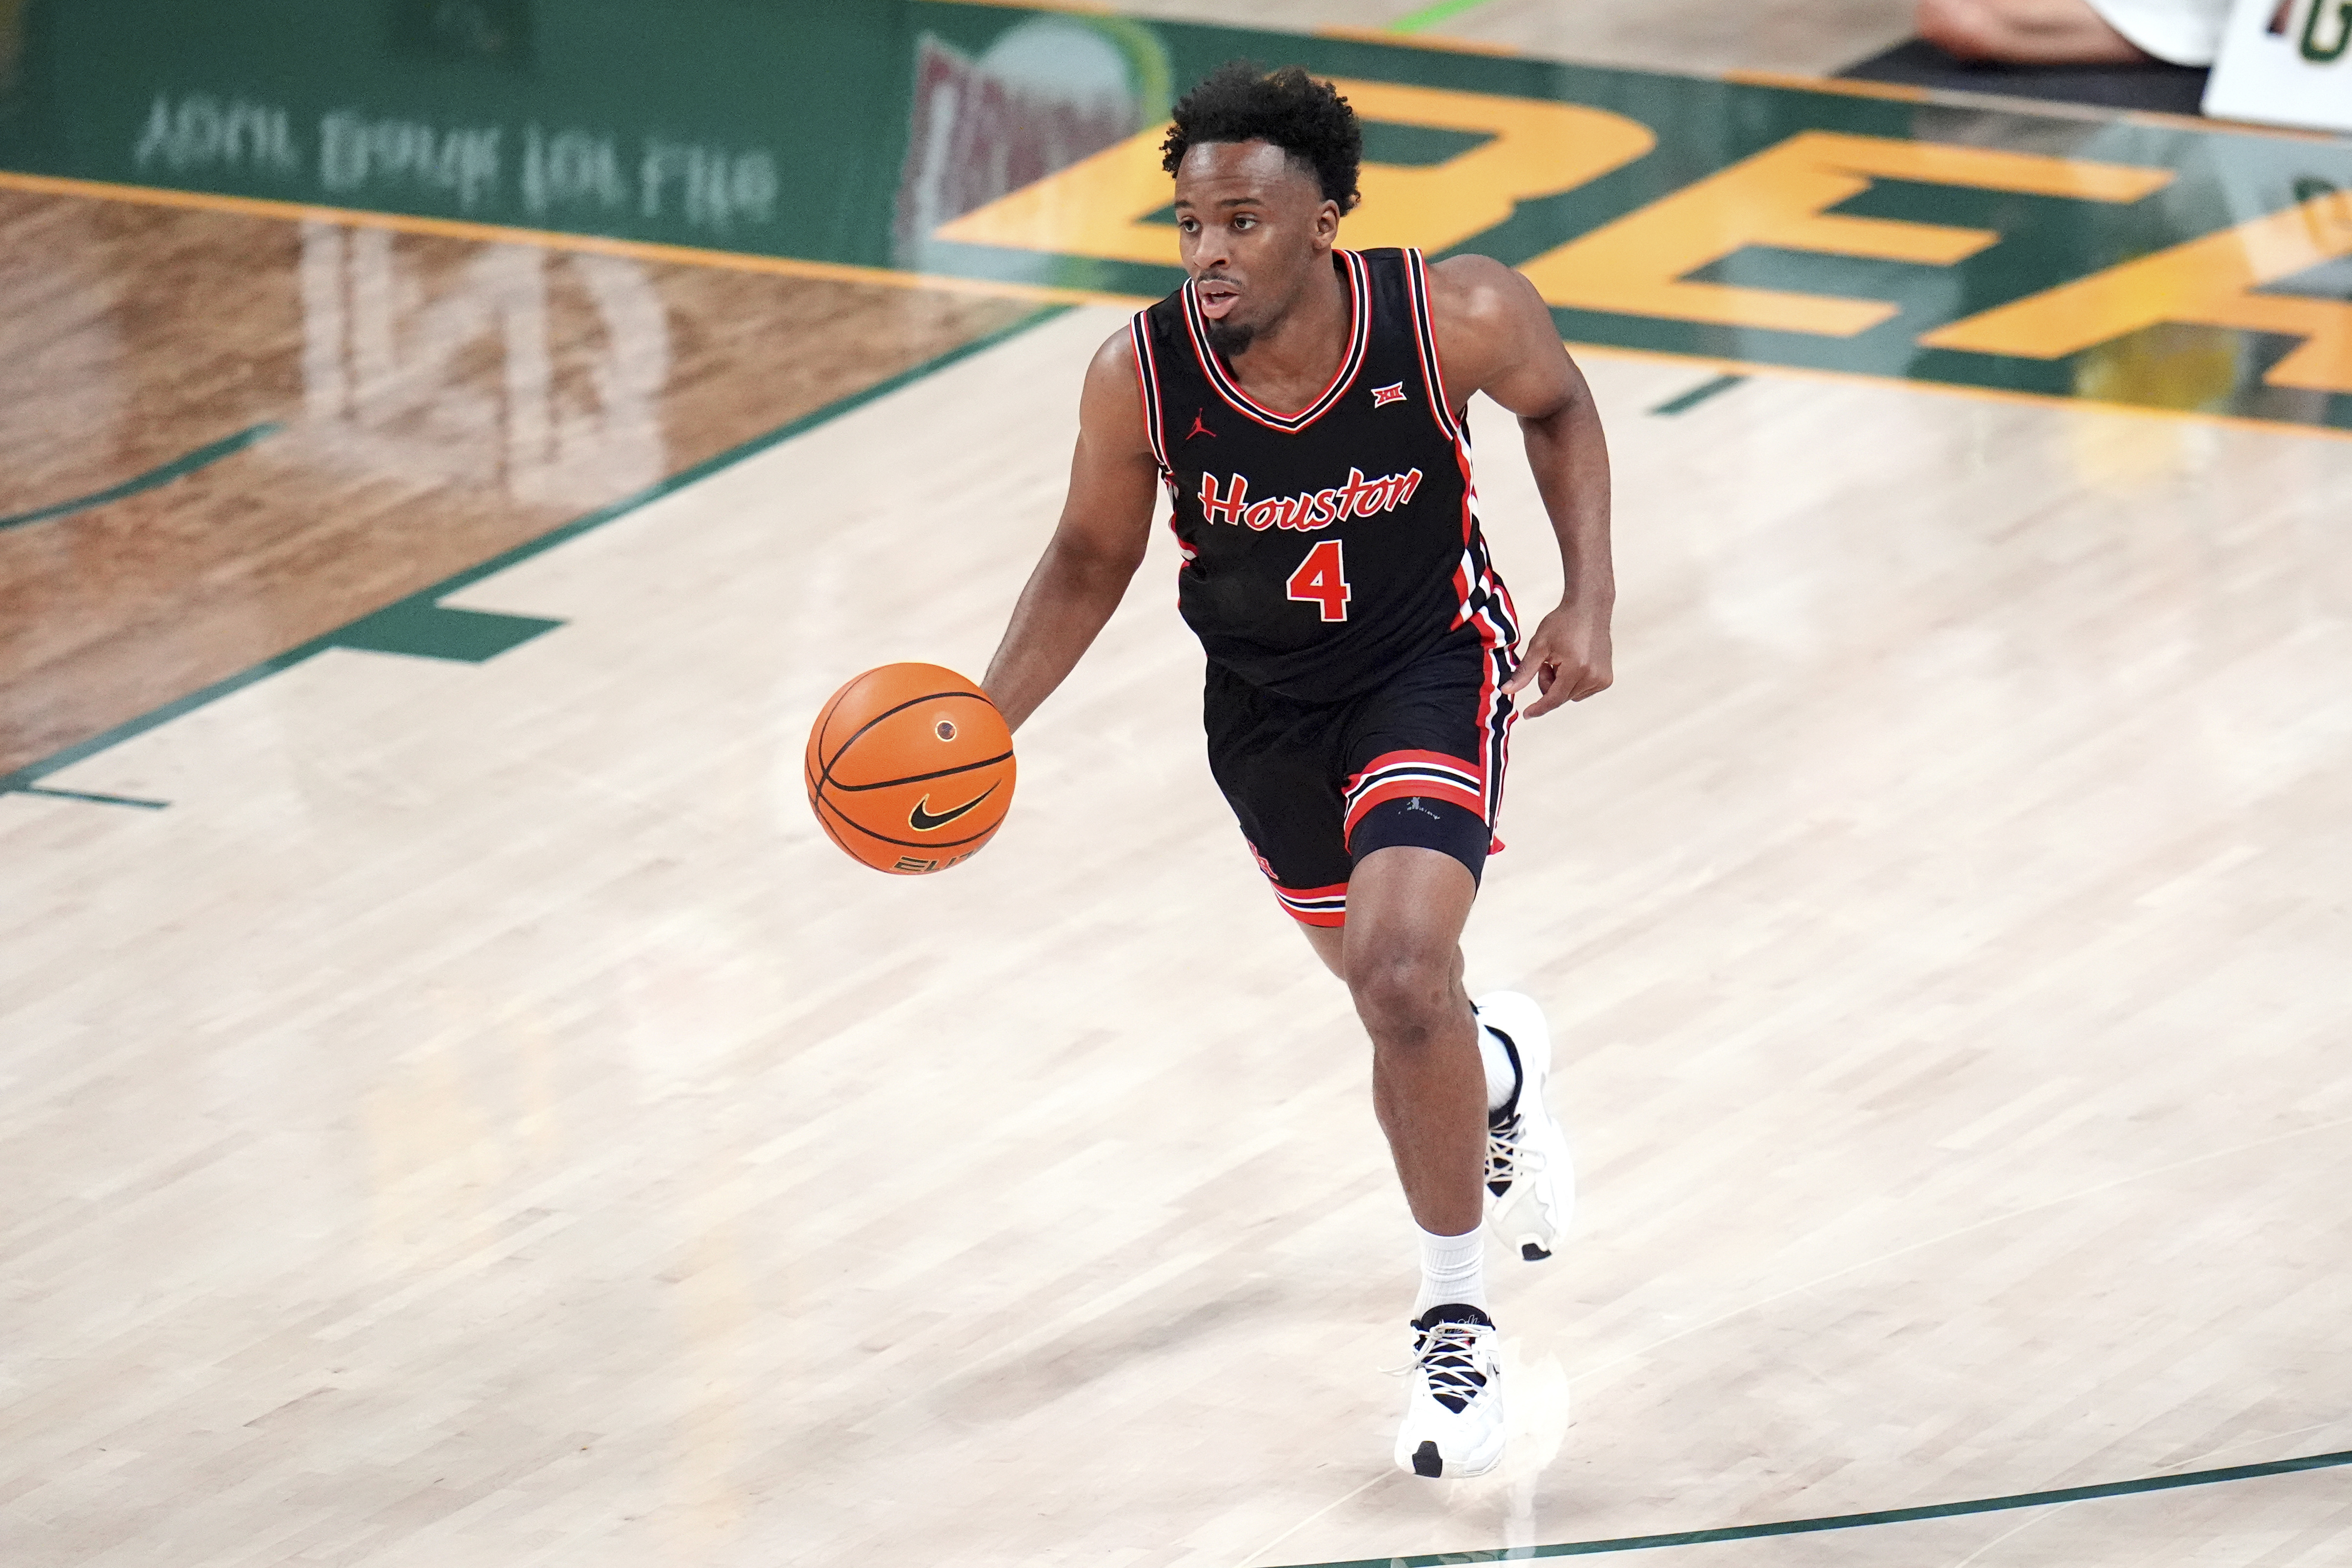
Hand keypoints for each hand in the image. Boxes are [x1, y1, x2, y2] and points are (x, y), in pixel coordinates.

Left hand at [1501, 598, 1611, 717]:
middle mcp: (1593, 676)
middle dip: (1548, 684)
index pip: (1555, 698)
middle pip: (1561, 697)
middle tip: (1548, 662)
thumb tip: (1507, 691)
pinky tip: (1574, 663)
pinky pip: (1582, 691)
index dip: (1539, 708)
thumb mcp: (1539, 645)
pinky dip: (1573, 682)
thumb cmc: (1563, 622)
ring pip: (1571, 696)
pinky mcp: (1607, 678)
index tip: (1526, 714)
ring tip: (1563, 660)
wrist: (1589, 608)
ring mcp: (1603, 678)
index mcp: (1577, 668)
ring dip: (1561, 684)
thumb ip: (1524, 671)